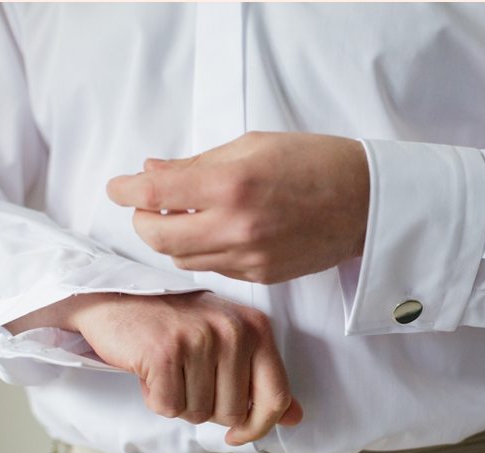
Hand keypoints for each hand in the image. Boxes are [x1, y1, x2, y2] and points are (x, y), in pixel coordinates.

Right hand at [6, 292, 301, 444]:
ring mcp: (200, 340)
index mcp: (257, 328)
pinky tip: (151, 370)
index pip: (276, 397)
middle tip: (188, 376)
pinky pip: (168, 407)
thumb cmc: (178, 325)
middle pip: (233, 412)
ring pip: (198, 413)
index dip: (258, 426)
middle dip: (207, 408)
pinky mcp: (165, 354)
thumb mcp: (229, 341)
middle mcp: (234, 331)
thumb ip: (262, 379)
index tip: (237, 434)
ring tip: (169, 368)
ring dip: (179, 401)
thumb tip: (294, 417)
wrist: (120, 299)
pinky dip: (155, 397)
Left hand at [107, 132, 369, 283]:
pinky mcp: (263, 275)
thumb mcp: (254, 145)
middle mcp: (236, 226)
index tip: (118, 187)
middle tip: (147, 206)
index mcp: (232, 183)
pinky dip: (204, 252)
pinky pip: (215, 269)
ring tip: (183, 218)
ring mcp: (250, 257)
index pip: (154, 194)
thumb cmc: (317, 162)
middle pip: (158, 239)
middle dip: (143, 221)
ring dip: (172, 239)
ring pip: (183, 260)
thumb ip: (199, 163)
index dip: (125, 190)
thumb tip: (154, 172)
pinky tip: (216, 233)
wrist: (366, 202)